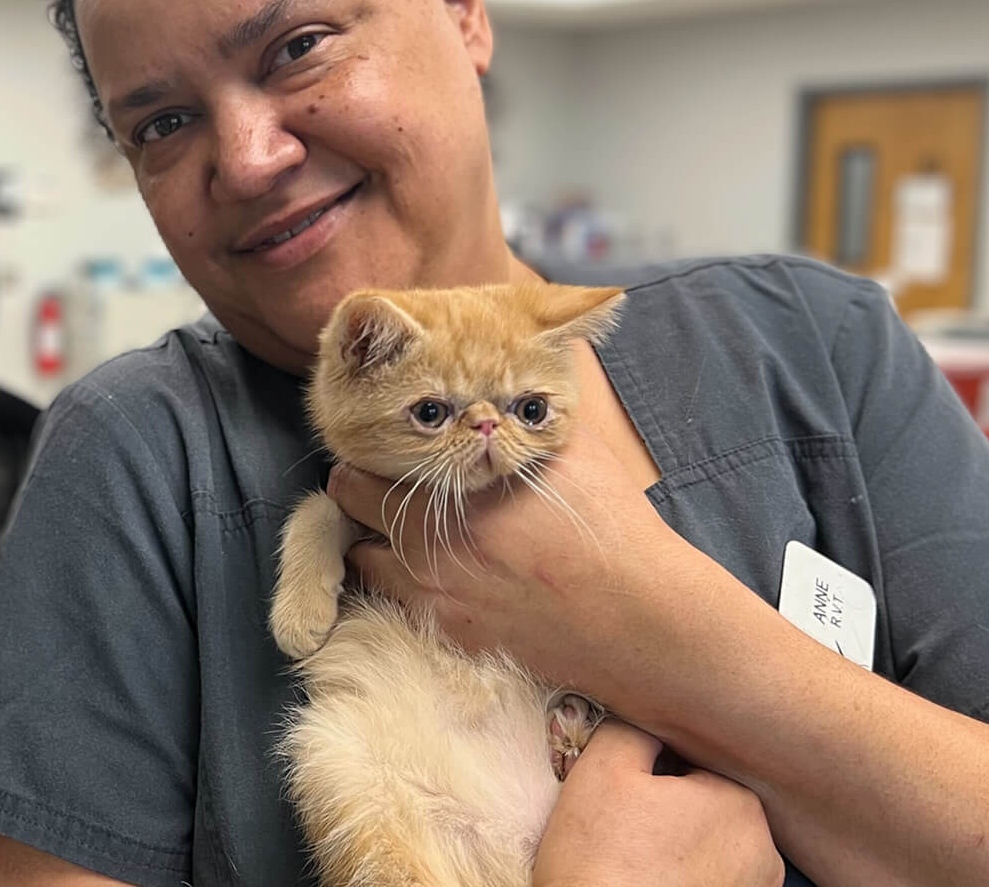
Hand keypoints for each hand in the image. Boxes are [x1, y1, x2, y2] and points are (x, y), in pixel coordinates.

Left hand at [331, 421, 739, 693]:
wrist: (639, 619)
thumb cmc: (611, 528)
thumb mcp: (570, 448)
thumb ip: (525, 408)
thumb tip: (517, 357)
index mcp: (452, 489)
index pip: (363, 460)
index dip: (372, 447)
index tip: (385, 441)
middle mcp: (426, 542)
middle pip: (350, 501)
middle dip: (363, 484)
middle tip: (388, 477)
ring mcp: (431, 593)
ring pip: (363, 554)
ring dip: (375, 535)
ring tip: (408, 525)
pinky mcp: (446, 632)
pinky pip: (392, 598)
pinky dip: (400, 578)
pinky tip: (437, 567)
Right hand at [534, 720, 781, 886]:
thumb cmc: (601, 860)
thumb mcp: (602, 768)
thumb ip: (631, 726)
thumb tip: (642, 714)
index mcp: (738, 802)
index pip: (691, 762)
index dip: (649, 773)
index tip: (622, 797)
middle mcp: (764, 849)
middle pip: (704, 804)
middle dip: (668, 809)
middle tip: (624, 829)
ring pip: (708, 845)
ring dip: (679, 845)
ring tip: (637, 860)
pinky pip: (710, 879)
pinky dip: (684, 878)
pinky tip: (652, 881)